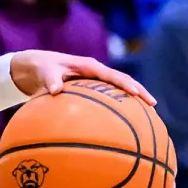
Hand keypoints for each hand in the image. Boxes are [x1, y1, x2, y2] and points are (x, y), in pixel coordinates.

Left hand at [9, 50, 155, 104]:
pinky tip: (123, 122)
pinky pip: (107, 98)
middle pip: (122, 81)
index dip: (125, 84)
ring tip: (147, 116)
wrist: (34, 67)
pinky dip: (116, 107)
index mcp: (88, 66)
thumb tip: (56, 91)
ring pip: (117, 90)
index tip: (136, 94)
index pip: (112, 75)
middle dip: (138, 92)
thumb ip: (51, 80)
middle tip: (153, 105)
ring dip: (132, 100)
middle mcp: (95, 72)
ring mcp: (94, 81)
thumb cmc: (41, 67)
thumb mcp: (44, 71)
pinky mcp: (90, 90)